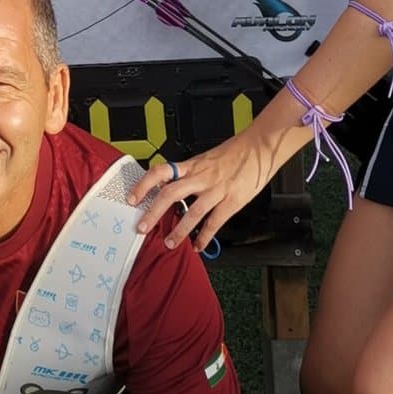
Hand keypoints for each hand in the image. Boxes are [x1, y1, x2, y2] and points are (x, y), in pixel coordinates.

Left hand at [131, 127, 278, 250]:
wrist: (259, 147)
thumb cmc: (233, 153)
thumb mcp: (205, 158)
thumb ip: (188, 172)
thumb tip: (167, 184)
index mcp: (192, 165)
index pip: (161, 171)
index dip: (144, 184)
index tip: (132, 198)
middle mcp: (201, 177)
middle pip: (170, 194)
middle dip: (154, 212)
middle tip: (142, 227)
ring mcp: (216, 189)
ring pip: (192, 212)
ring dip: (179, 230)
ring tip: (170, 243)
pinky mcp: (232, 201)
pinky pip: (215, 222)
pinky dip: (205, 236)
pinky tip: (198, 246)